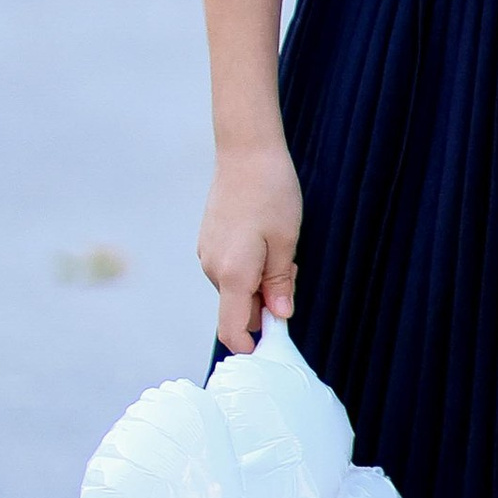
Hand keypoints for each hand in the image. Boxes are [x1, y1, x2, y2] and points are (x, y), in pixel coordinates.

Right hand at [199, 138, 302, 347]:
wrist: (246, 151)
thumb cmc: (271, 192)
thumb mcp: (286, 240)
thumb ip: (280, 283)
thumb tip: (279, 316)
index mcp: (232, 274)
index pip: (232, 330)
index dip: (252, 345)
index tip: (276, 339)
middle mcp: (212, 268)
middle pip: (236, 309)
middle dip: (264, 305)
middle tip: (290, 273)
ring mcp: (207, 253)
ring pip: (234, 288)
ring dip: (258, 283)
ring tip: (280, 250)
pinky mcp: (209, 240)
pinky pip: (228, 269)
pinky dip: (248, 267)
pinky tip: (265, 240)